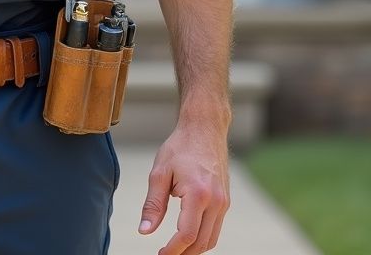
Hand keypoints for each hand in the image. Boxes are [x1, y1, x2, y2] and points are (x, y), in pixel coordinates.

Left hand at [138, 119, 230, 253]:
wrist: (205, 128)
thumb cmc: (180, 146)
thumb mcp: (160, 172)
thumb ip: (153, 204)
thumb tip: (145, 230)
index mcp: (198, 194)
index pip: (187, 235)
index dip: (172, 250)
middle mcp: (216, 202)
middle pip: (201, 242)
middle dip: (183, 253)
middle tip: (164, 254)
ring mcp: (224, 202)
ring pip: (211, 239)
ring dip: (194, 249)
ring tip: (174, 249)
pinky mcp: (225, 201)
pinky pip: (216, 229)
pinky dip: (202, 238)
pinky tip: (187, 236)